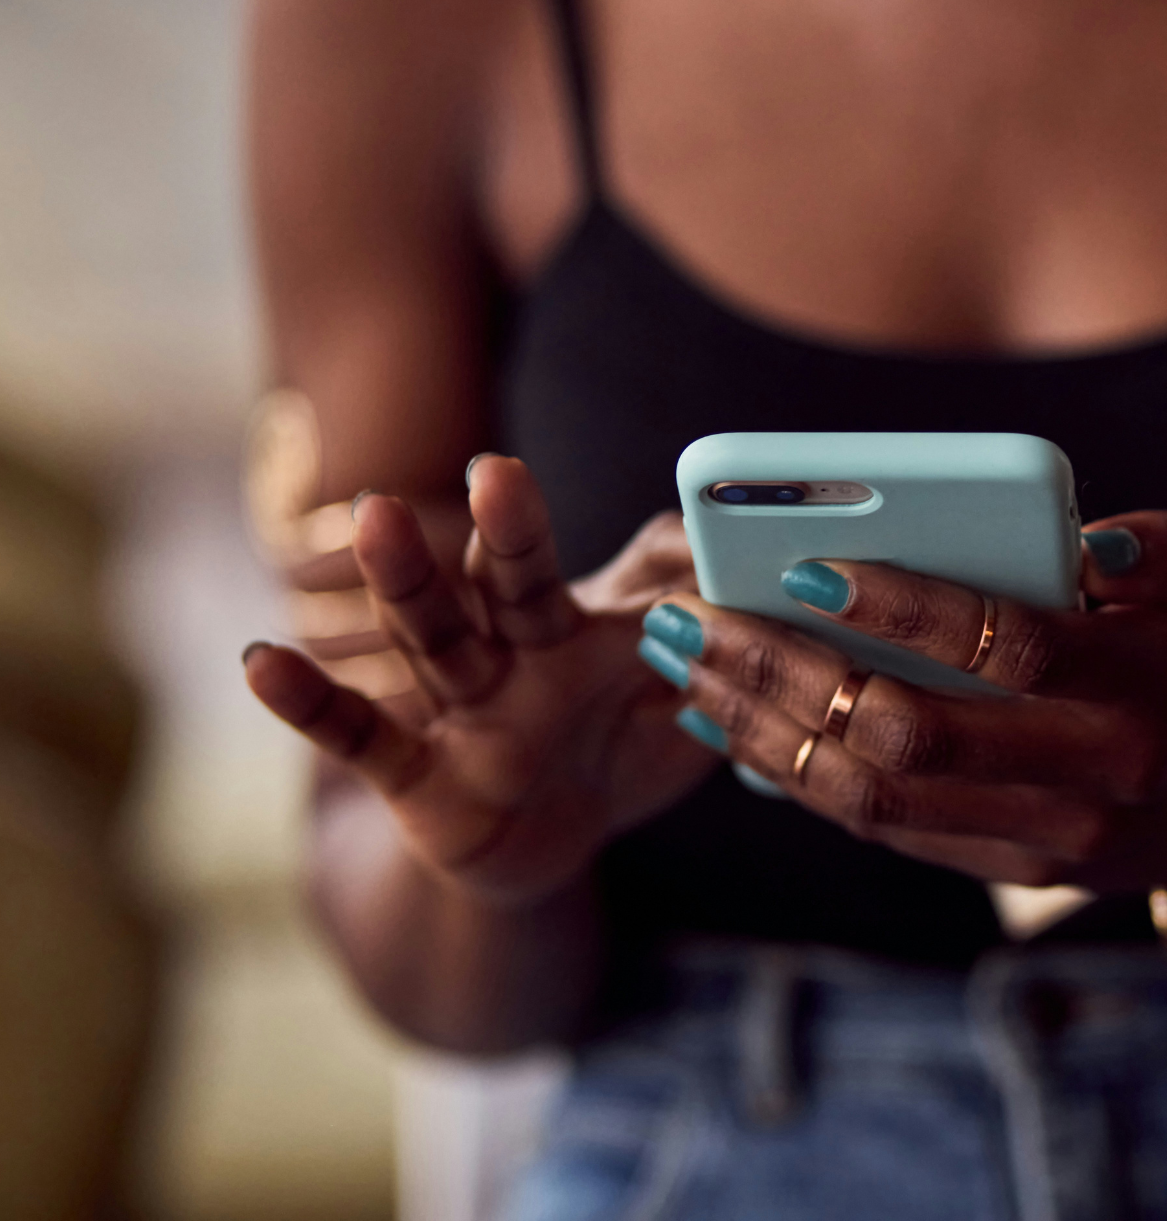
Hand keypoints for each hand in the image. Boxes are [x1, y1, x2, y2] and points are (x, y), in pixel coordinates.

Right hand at [244, 456, 719, 903]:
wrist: (546, 838)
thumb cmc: (619, 749)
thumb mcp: (679, 709)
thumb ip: (716, 656)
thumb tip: (765, 596)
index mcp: (585, 632)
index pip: (613, 578)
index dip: (654, 558)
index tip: (690, 520)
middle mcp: (516, 655)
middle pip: (509, 587)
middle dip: (509, 535)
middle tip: (500, 470)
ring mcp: (460, 709)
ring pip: (434, 639)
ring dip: (408, 583)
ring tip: (380, 516)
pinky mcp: (415, 774)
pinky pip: (360, 736)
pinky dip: (311, 704)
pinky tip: (260, 662)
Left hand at [643, 498, 1166, 919]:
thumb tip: (1088, 546)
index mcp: (1156, 691)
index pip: (1012, 650)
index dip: (906, 610)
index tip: (805, 563)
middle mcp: (1097, 781)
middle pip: (913, 738)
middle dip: (788, 675)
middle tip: (697, 615)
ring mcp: (1047, 842)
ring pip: (878, 800)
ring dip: (766, 733)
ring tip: (686, 665)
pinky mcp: (1009, 870)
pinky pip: (885, 829)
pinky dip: (798, 776)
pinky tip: (734, 719)